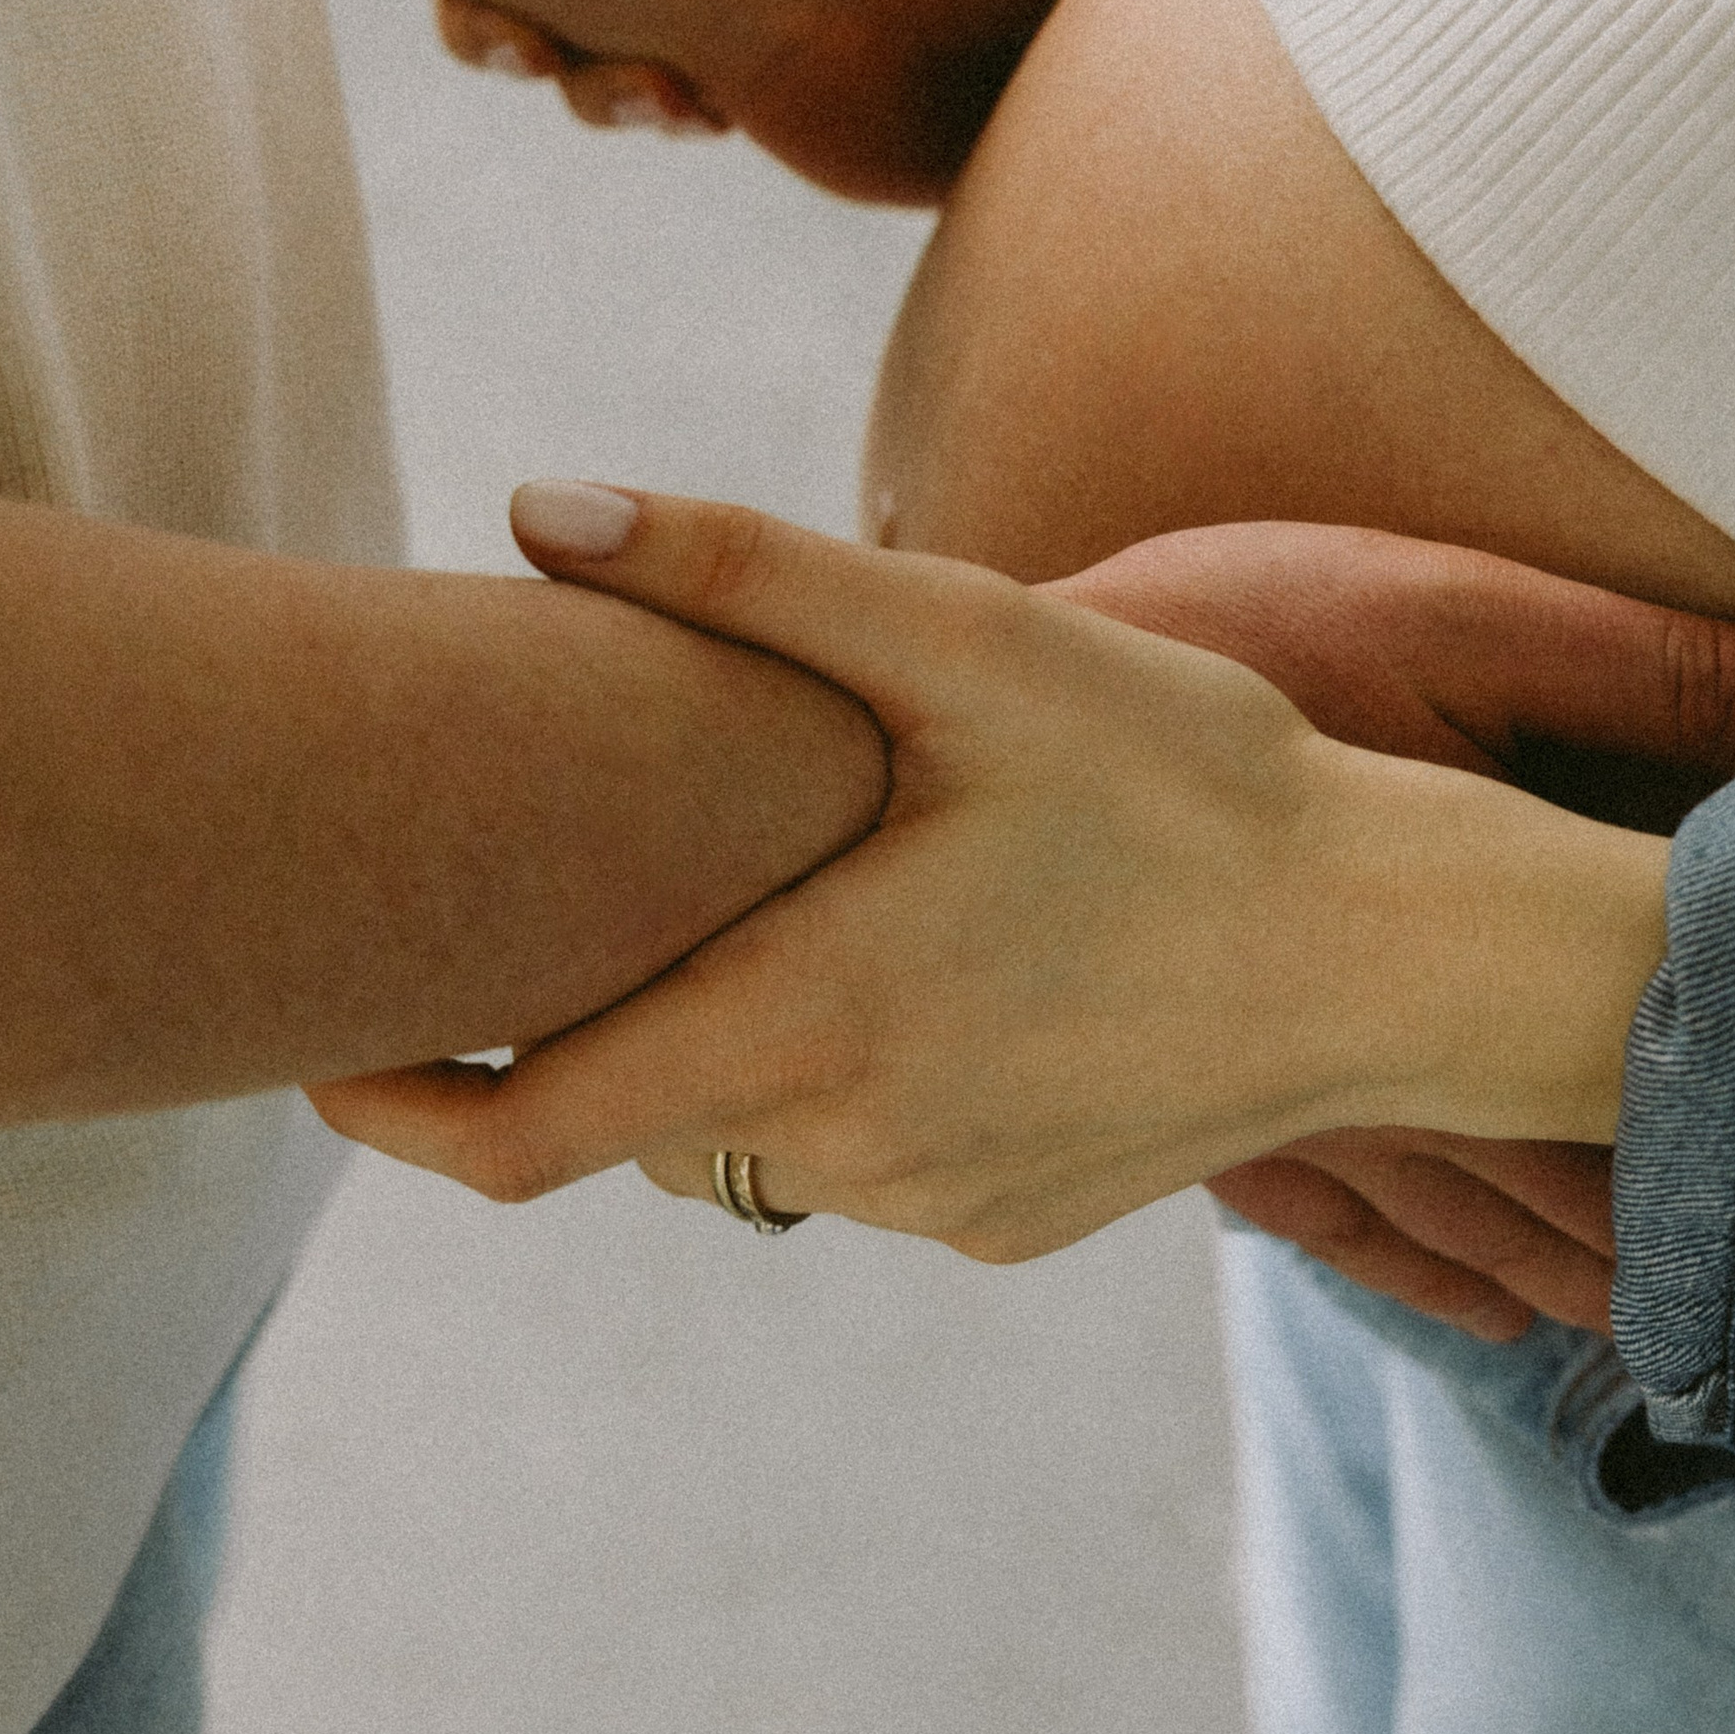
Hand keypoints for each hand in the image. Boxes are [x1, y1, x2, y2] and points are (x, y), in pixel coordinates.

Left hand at [308, 493, 1676, 1244]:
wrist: (1405, 953)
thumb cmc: (1195, 785)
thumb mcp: (975, 644)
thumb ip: (743, 577)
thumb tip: (537, 507)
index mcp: (804, 1023)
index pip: (520, 1139)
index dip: (398, 1107)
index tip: (329, 1049)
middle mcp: (849, 1149)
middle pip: (635, 1118)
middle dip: (593, 1020)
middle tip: (614, 886)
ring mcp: (935, 1204)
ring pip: (753, 1138)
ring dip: (742, 1040)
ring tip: (828, 898)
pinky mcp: (1011, 1226)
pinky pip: (869, 1161)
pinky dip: (856, 1079)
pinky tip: (956, 972)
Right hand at [1042, 520, 1734, 1341]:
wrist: (951, 709)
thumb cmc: (1216, 623)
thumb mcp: (1444, 610)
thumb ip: (1663, 665)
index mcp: (1466, 933)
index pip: (1657, 1057)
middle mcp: (1381, 1050)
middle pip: (1575, 1168)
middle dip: (1698, 1226)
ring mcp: (1286, 1103)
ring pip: (1474, 1226)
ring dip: (1584, 1272)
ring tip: (1707, 1331)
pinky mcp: (1207, 1116)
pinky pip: (1349, 1238)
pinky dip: (1441, 1281)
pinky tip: (1502, 1317)